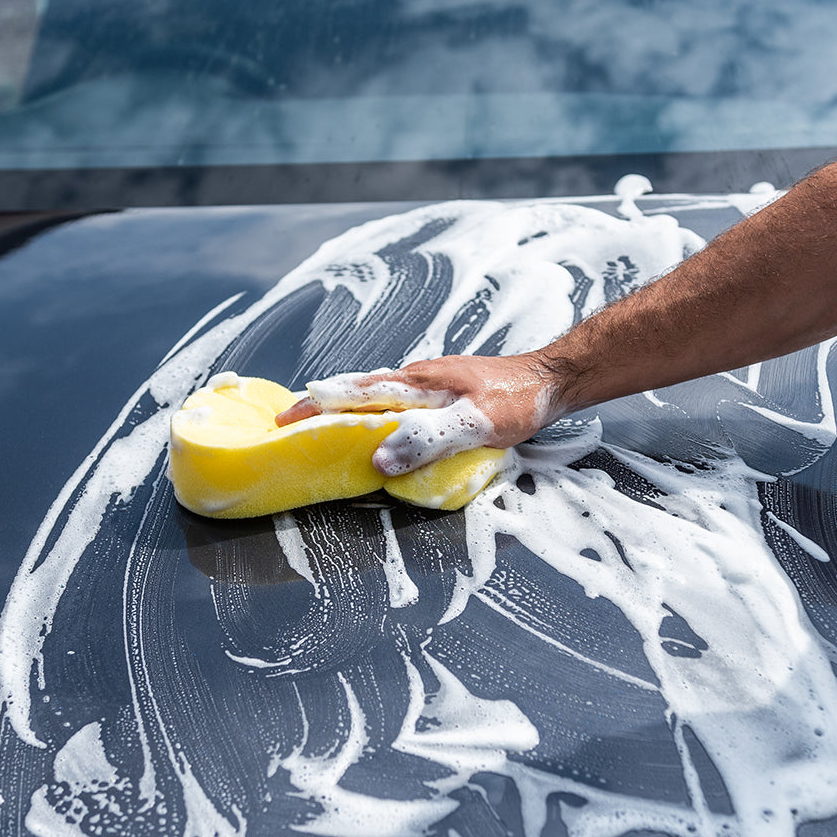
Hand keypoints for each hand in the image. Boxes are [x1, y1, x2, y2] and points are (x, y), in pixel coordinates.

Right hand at [275, 353, 558, 474]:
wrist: (552, 378)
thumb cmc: (517, 400)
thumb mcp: (474, 424)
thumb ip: (427, 440)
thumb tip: (379, 460)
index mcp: (417, 382)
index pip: (356, 392)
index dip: (318, 406)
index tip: (284, 418)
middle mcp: (418, 376)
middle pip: (359, 388)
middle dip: (324, 403)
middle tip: (293, 420)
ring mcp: (432, 380)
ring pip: (378, 391)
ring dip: (349, 405)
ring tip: (326, 421)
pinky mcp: (446, 388)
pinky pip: (399, 398)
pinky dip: (377, 409)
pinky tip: (383, 422)